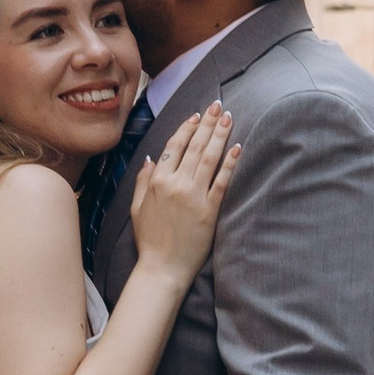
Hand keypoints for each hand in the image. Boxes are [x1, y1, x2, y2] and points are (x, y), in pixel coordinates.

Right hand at [128, 101, 238, 287]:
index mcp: (156, 181)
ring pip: (209, 158)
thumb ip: (142, 181)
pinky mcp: (210, 210)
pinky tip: (237, 147)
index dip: (186, 128)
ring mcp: (194, 196)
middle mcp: (175, 184)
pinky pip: (222, 181)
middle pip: (195, 146)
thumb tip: (150, 158)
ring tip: (228, 117)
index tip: (196, 115)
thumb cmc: (149, 240)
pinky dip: (230, 163)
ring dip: (220, 135)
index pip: (174, 145)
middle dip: (207, 123)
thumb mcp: (136, 208)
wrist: (162, 268)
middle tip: (217, 105)